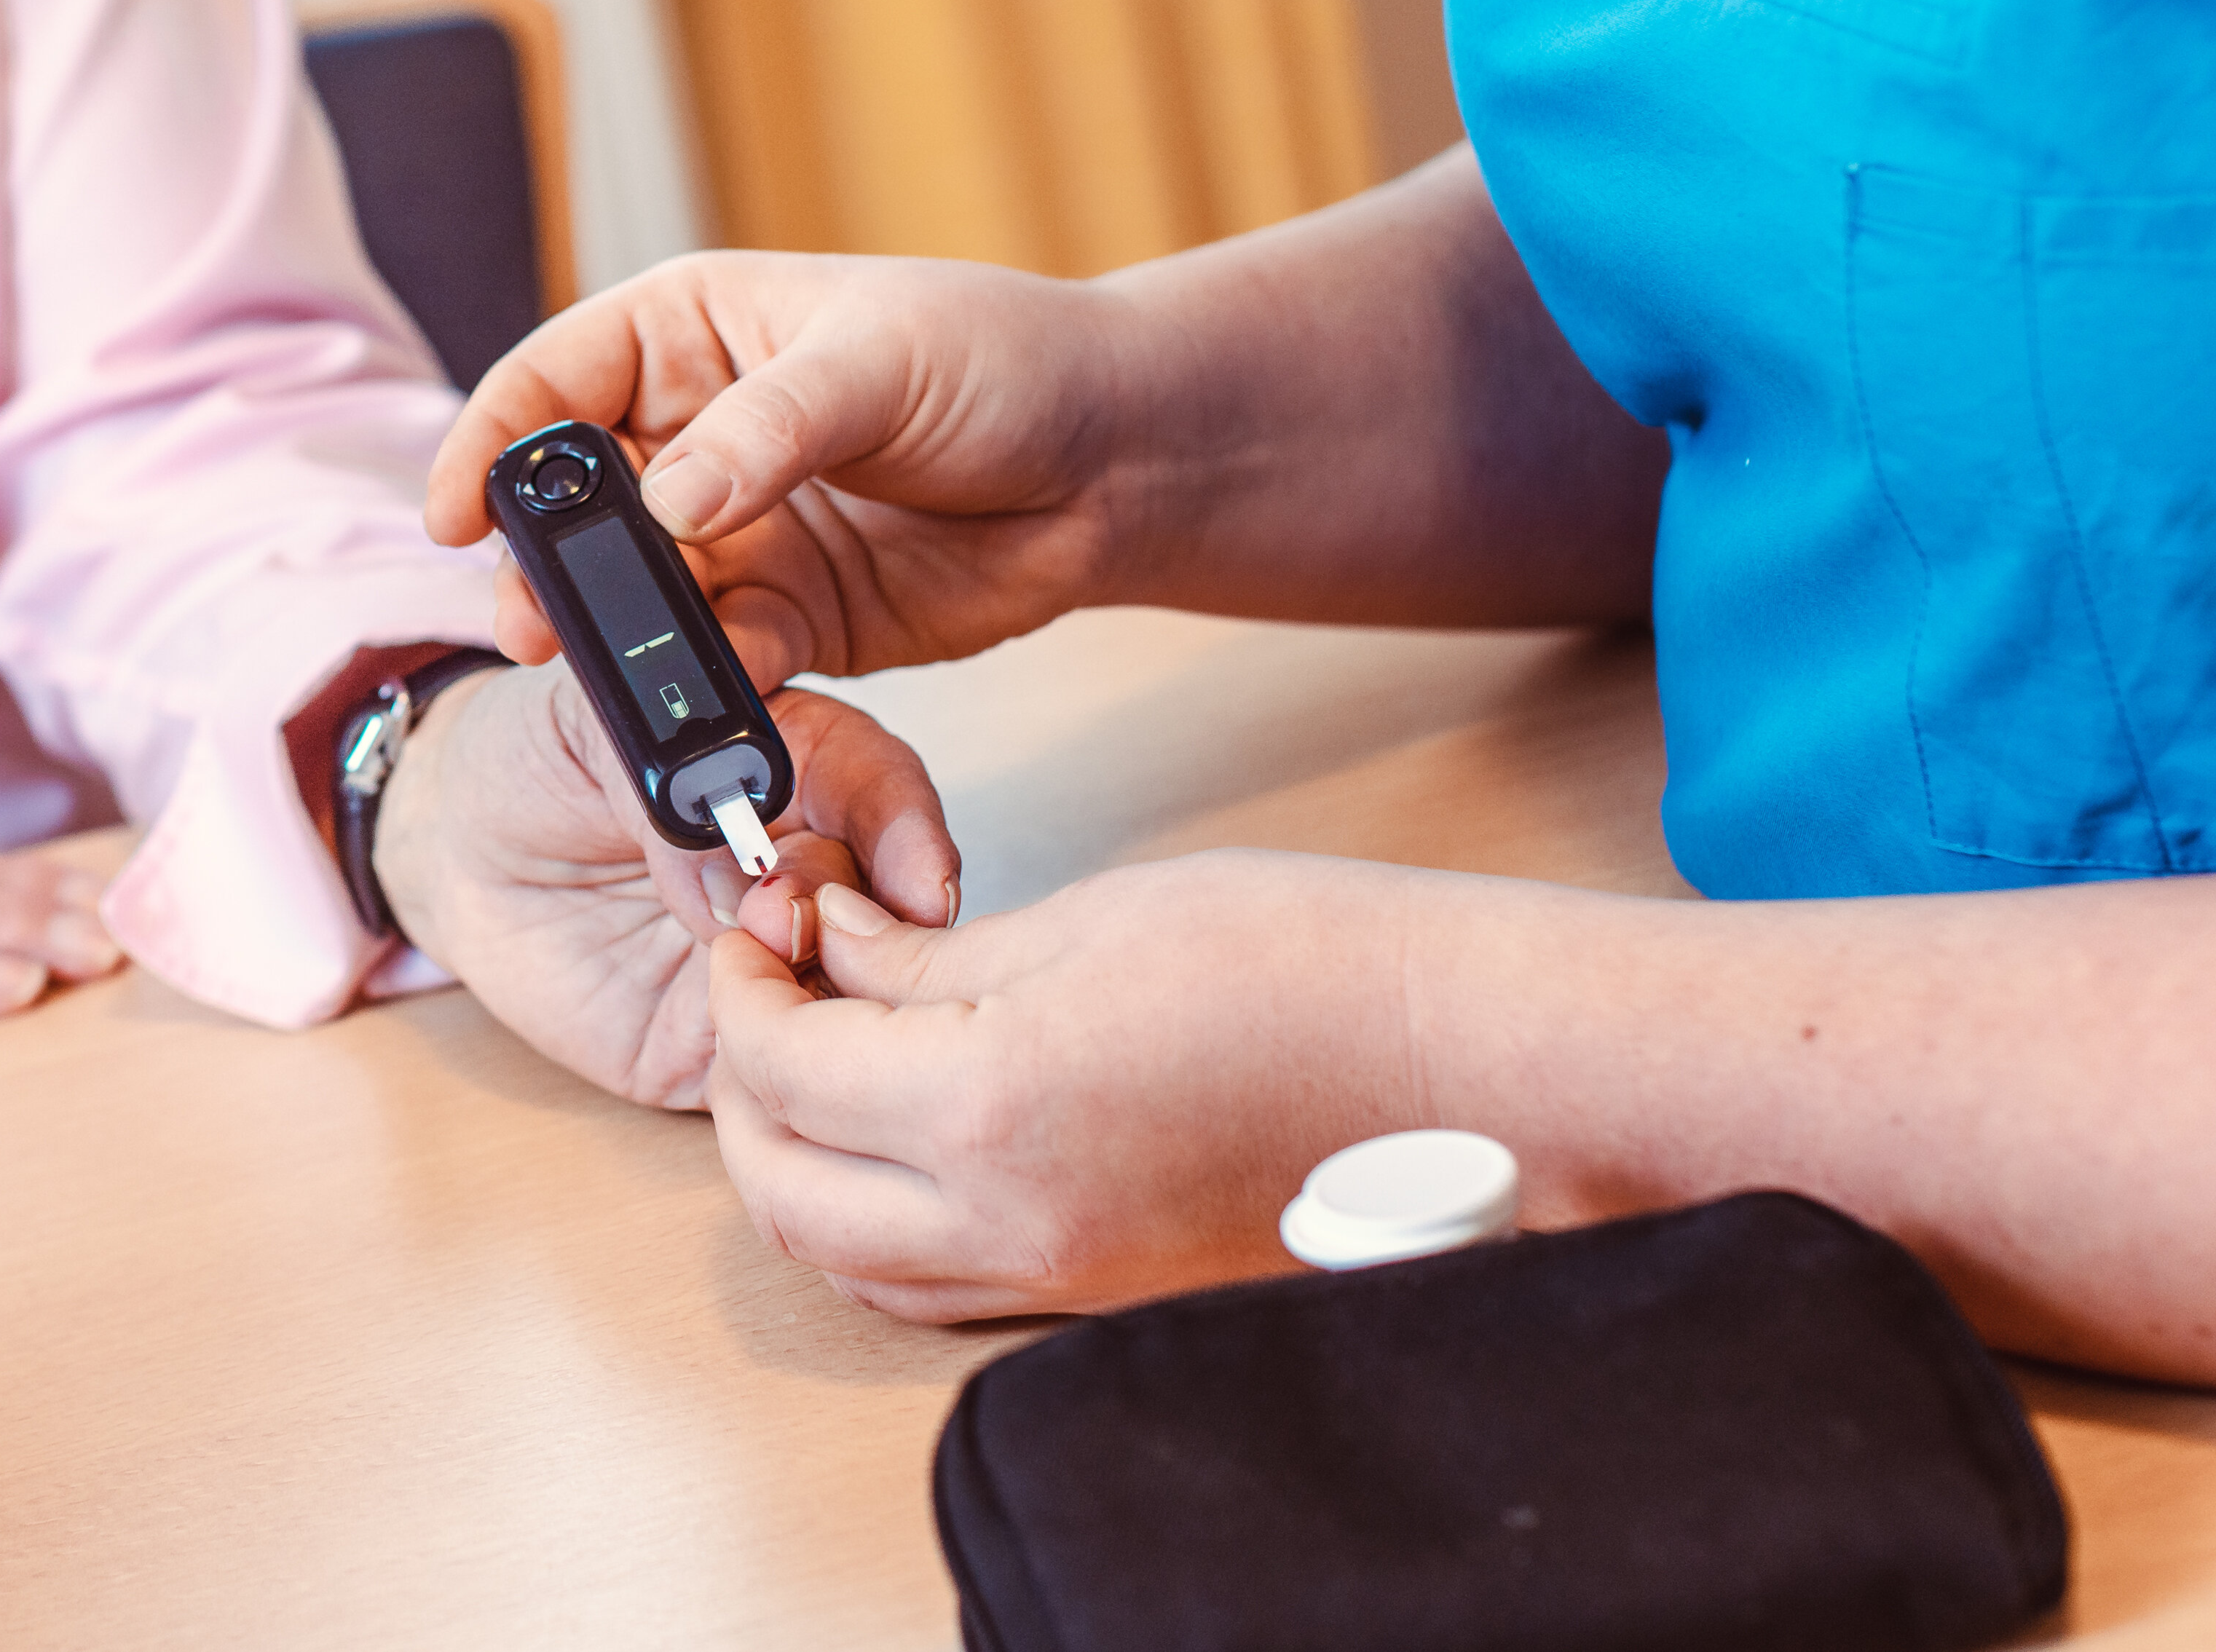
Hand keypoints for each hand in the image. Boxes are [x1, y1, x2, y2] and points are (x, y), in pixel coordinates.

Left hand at [371, 659, 956, 1107]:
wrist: (459, 850)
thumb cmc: (532, 758)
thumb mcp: (586, 722)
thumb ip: (666, 778)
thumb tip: (733, 864)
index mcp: (795, 764)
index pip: (881, 791)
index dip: (907, 830)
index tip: (919, 872)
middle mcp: (804, 869)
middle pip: (883, 907)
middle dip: (849, 914)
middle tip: (778, 914)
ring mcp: (772, 964)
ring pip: (845, 1003)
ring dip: (817, 1001)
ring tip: (747, 975)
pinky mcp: (718, 1047)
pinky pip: (774, 1084)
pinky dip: (773, 1079)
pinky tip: (744, 1054)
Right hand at [423, 253, 1157, 688]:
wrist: (1121, 463)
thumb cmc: (1005, 361)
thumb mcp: (881, 364)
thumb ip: (772, 432)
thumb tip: (671, 500)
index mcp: (691, 333)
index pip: (557, 380)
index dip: (493, 442)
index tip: (453, 515)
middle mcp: (695, 435)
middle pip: (578, 507)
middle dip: (545, 569)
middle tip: (530, 631)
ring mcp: (739, 533)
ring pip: (640, 599)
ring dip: (627, 647)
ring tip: (624, 688)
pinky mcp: (792, 617)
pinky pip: (722, 661)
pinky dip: (713, 689)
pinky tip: (727, 704)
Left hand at [703, 851, 1428, 1318]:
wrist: (1472, 1064)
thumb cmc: (1316, 967)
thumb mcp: (1089, 919)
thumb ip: (930, 955)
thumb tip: (829, 947)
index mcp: (995, 1104)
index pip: (785, 1068)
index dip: (744, 989)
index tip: (753, 931)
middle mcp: (1015, 1219)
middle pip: (786, 1189)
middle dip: (743, 1087)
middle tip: (761, 993)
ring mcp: (1061, 1277)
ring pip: (850, 1259)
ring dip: (800, 1165)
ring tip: (819, 1059)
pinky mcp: (1104, 1296)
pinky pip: (937, 1288)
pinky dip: (881, 1223)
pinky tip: (903, 1133)